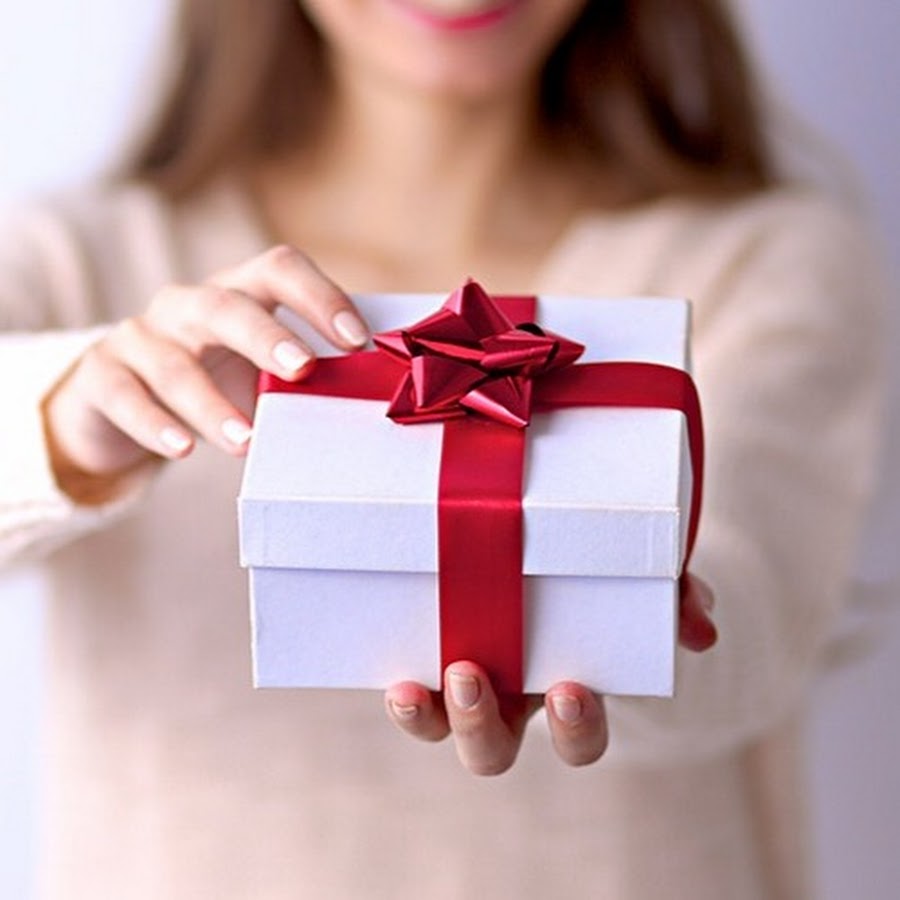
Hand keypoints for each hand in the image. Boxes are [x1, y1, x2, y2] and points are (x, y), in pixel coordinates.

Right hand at [42, 245, 368, 501]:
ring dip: (213, 405)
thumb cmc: (216, 382)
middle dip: (266, 336)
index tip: (358, 341)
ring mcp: (139, 336)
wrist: (126, 403)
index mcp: (238, 294)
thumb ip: (304, 376)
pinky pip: (124, 397)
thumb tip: (373, 397)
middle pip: (225, 306)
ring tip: (248, 442)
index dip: (320, 298)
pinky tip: (183, 449)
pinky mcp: (101, 375)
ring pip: (173, 364)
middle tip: (302, 370)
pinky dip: (155, 424)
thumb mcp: (259, 373)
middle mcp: (187, 305)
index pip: (279, 270)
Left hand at [385, 573, 716, 774]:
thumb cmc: (600, 579)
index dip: (575, 730)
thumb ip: (675, 600)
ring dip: (426, 716)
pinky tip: (390, 673)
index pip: (577, 738)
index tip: (570, 691)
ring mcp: (465, 677)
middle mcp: (510, 699)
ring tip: (413, 685)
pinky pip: (404, 681)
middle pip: (491, 752)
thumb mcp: (643, 583)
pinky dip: (398, 687)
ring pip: (438, 727)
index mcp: (565, 690)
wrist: (550, 550)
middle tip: (472, 676)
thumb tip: (703, 629)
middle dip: (480, 728)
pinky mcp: (424, 649)